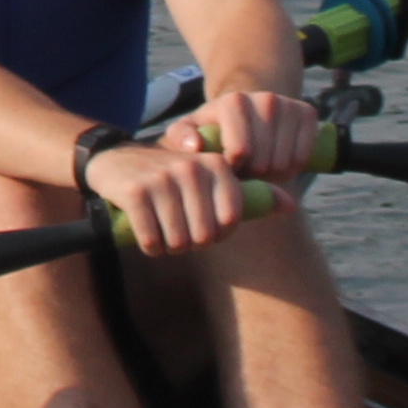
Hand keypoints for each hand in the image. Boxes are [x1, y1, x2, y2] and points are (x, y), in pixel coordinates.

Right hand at [84, 133, 260, 255]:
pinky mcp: (134, 193)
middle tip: (178, 227)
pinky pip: (152, 241)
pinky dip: (149, 246)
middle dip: (190, 242)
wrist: (115, 162)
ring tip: (162, 228)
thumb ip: (251, 194)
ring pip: (178, 243)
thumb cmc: (172, 179)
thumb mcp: (211, 180)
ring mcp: (161, 179)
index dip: (217, 232)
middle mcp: (191, 168)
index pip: (231, 221)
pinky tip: (145, 231)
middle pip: (204, 237)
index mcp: (216, 165)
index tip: (203, 222)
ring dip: (169, 245)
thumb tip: (292, 205)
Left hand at [179, 83, 329, 185]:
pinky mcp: (307, 112)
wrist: (247, 110)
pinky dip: (292, 167)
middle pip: (264, 161)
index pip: (241, 152)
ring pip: (286, 162)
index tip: (227, 166)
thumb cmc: (214, 128)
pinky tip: (276, 159)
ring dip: (272, 173)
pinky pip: (303, 157)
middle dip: (253, 174)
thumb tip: (195, 144)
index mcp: (233, 102)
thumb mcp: (189, 130)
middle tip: (244, 169)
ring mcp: (288, 103)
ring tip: (258, 165)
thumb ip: (181, 137)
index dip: (234, 169)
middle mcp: (264, 99)